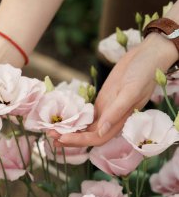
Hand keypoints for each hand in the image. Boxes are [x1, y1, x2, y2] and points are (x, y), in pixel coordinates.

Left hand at [50, 33, 177, 146]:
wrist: (147, 55)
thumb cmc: (143, 73)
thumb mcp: (131, 91)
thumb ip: (117, 112)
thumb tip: (100, 132)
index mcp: (120, 120)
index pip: (97, 138)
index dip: (79, 141)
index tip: (62, 138)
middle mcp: (111, 118)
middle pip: (87, 135)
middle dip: (69, 137)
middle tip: (50, 136)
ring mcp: (105, 109)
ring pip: (85, 126)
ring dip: (69, 129)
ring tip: (50, 130)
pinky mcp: (101, 100)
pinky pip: (85, 113)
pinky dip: (73, 117)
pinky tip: (61, 116)